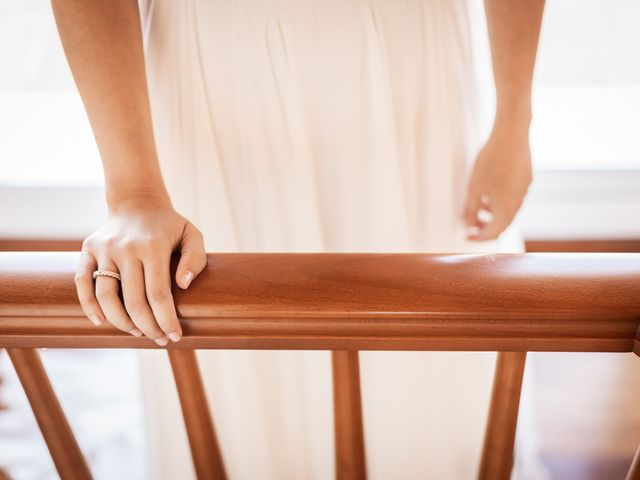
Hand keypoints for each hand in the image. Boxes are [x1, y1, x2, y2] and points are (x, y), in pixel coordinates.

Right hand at [74, 192, 206, 344]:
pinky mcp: (88, 250)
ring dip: (121, 322)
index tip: (175, 336)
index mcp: (154, 245)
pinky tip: (103, 322)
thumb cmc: (169, 226)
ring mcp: (104, 248)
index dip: (166, 320)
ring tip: (137, 332)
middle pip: (134, 301)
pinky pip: (82, 282)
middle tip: (159, 339)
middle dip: (148, 327)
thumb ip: (195, 259)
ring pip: (106, 296)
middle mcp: (126, 247)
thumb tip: (183, 286)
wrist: (137, 201)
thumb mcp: (192, 235)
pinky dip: (89, 306)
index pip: (159, 294)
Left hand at [462, 120, 531, 240]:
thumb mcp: (474, 188)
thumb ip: (470, 209)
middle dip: (485, 227)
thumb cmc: (490, 161)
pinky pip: (513, 197)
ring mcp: (525, 190)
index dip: (478, 237)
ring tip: (478, 208)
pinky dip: (500, 202)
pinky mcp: (527, 178)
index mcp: (506, 209)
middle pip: (503, 224)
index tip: (466, 236)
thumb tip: (466, 225)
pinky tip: (490, 192)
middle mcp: (519, 202)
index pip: (493, 233)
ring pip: (509, 210)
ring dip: (493, 214)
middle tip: (470, 226)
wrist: (512, 134)